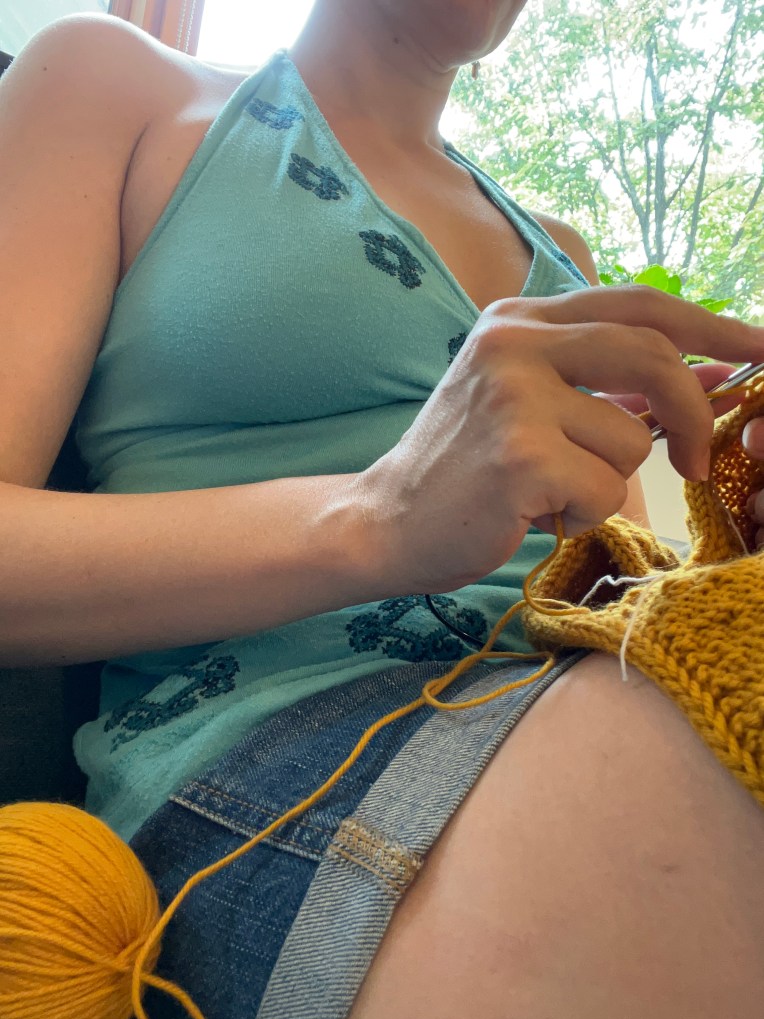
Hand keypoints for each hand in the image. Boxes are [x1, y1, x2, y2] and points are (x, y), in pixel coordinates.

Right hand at [358, 286, 763, 594]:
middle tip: (695, 459)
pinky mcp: (520, 452)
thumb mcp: (527, 402)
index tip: (759, 347)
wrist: (388, 520)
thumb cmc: (464, 468)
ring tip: (550, 491)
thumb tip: (707, 371)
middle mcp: (513, 341)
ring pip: (630, 439)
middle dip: (693, 411)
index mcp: (518, 319)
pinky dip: (582, 514)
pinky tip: (534, 513)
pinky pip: (604, 489)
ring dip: (606, 481)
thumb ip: (602, 382)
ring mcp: (513, 394)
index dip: (708, 325)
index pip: (635, 305)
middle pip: (650, 355)